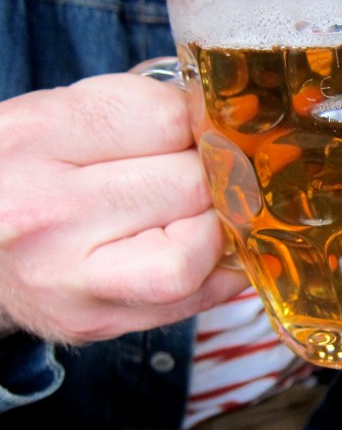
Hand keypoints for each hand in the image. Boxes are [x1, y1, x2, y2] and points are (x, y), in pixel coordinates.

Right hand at [0, 74, 249, 343]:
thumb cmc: (28, 174)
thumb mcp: (60, 117)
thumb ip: (141, 108)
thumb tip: (226, 120)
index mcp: (35, 136)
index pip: (167, 119)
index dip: (199, 122)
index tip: (195, 129)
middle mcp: (46, 209)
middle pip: (191, 183)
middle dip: (214, 174)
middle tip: (204, 173)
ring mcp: (72, 275)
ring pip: (200, 246)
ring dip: (218, 225)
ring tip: (200, 213)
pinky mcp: (98, 320)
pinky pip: (198, 296)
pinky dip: (222, 269)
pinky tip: (210, 249)